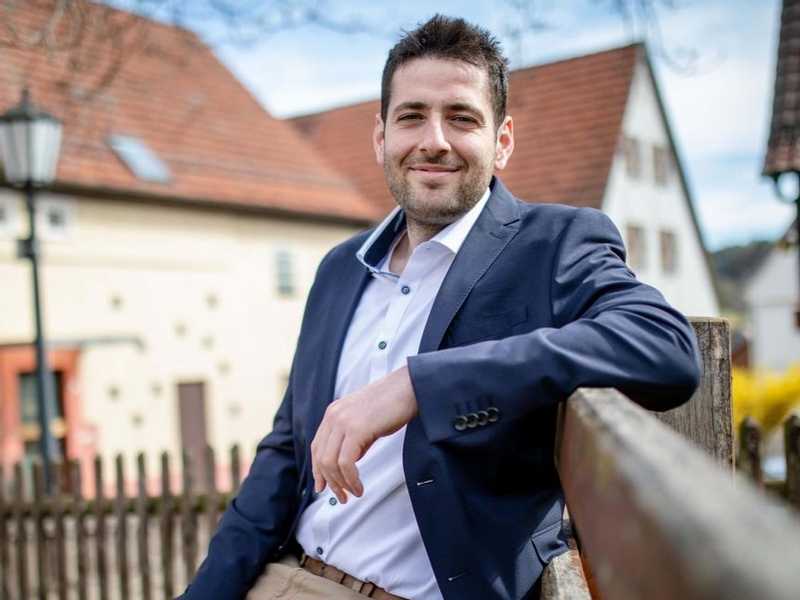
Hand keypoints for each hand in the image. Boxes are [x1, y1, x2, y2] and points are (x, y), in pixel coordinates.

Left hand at [310, 366, 416, 502]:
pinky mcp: (356, 429)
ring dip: (340, 484)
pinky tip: (359, 487)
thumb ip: (352, 438)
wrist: (408, 388)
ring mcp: (343, 422)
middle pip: (321, 457)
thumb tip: (347, 463)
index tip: (323, 486)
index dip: (317, 470)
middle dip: (329, 482)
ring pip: (330, 463)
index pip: (317, 446)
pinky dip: (351, 480)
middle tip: (341, 498)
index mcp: (334, 413)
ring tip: (352, 494)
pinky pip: (345, 463)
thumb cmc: (392, 404)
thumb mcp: (365, 421)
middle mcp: (334, 416)